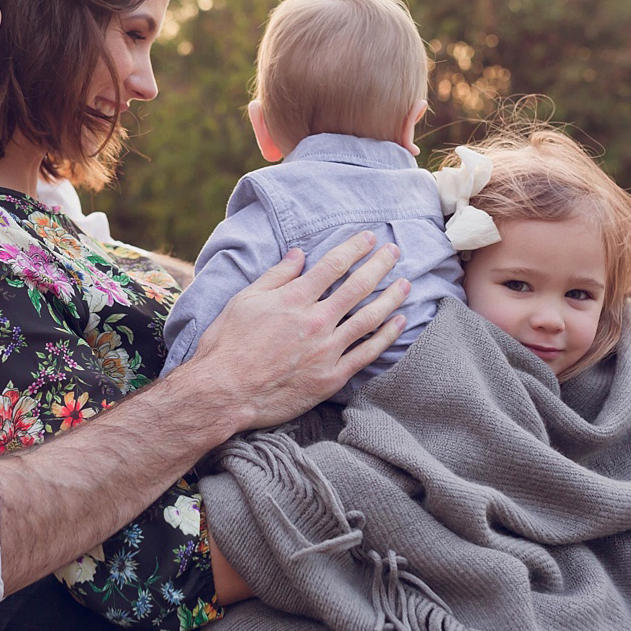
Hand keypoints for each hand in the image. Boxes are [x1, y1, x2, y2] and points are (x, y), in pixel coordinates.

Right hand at [182, 232, 408, 433]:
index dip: (355, 248)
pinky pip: (367, 354)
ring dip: (391, 298)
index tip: (370, 238)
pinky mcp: (331, 377)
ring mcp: (327, 350)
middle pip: (358, 287)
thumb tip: (299, 254)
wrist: (224, 392)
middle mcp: (316, 321)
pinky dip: (386, 336)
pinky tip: (399, 323)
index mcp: (294, 299)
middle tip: (395, 252)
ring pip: (369, 318)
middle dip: (380, 265)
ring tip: (406, 284)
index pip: (334, 265)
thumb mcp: (245, 300)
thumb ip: (276, 276)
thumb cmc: (228, 345)